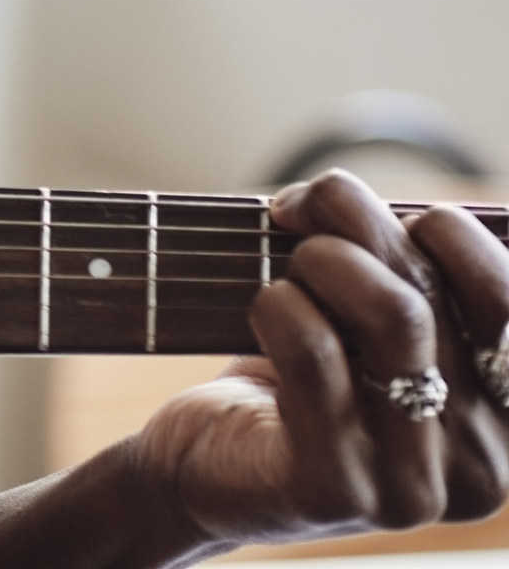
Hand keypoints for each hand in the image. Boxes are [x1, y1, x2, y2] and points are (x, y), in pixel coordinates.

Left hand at [128, 170, 508, 547]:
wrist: (208, 471)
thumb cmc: (300, 382)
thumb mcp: (372, 330)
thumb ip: (407, 276)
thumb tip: (374, 198)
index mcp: (508, 416)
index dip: (450, 232)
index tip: (386, 215)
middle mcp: (484, 464)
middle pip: (434, 295)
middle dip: (357, 223)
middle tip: (302, 214)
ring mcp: (415, 487)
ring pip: (393, 316)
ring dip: (320, 260)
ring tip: (287, 267)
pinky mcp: (338, 490)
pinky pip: (315, 354)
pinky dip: (280, 304)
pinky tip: (265, 309)